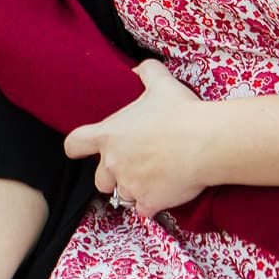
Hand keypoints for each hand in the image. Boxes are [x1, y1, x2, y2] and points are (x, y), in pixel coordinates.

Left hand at [63, 60, 209, 215]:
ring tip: (154, 176)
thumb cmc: (181, 111)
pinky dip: (152, 203)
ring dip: (133, 188)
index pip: (74, 144)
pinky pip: (144, 209)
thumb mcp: (161, 82)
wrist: (204, 141)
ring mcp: (130, 185)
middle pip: (99, 179)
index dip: (77, 148)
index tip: (82, 150)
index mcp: (109, 135)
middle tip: (135, 164)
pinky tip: (166, 191)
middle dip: (114, 175)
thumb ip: (146, 72)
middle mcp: (113, 163)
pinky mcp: (149, 202)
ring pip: (122, 195)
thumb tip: (139, 68)